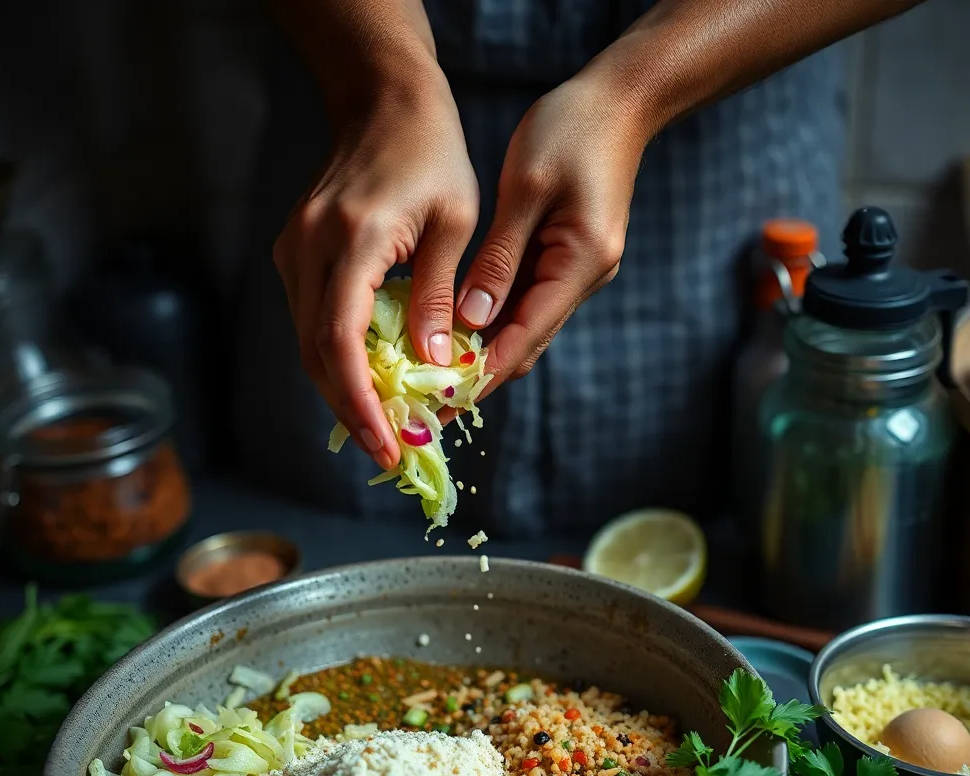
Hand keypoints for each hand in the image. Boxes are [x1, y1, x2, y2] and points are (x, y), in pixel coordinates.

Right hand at [274, 64, 478, 470]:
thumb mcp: (453, 225)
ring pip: (308, 344)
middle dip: (350, 410)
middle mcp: (308, 248)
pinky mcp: (295, 254)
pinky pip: (312, 322)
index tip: (386, 443)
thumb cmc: (431, 155)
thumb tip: (434, 366)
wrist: (381, 101)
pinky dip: (338, 360)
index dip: (359, 401)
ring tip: (383, 426)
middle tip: (386, 451)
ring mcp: (293, 251)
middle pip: (315, 354)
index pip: (339, 341)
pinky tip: (370, 381)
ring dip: (343, 390)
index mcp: (351, 240)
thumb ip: (438, 298)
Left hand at [455, 70, 649, 393]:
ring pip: (525, 325)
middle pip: (528, 341)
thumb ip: (500, 258)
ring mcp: (577, 272)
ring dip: (486, 350)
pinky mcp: (566, 259)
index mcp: (582, 263)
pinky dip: (493, 319)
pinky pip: (525, 300)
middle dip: (481, 372)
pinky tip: (458, 328)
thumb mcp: (527, 189)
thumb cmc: (572, 129)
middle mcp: (584, 278)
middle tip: (432, 398)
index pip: (527, 334)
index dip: (486, 370)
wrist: (620, 100)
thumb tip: (473, 320)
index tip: (446, 398)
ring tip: (436, 373)